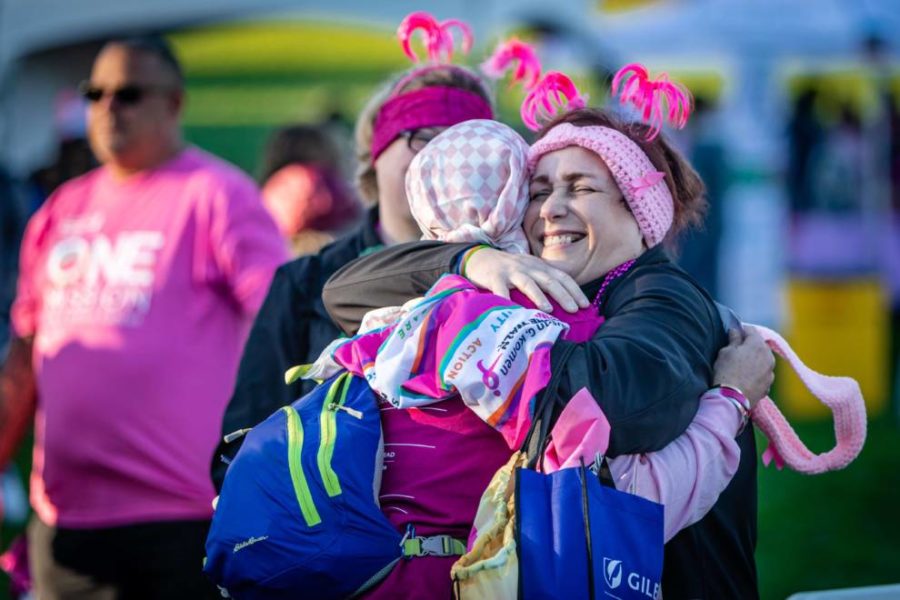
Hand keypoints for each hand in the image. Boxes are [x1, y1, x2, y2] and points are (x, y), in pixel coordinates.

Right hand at [464, 248, 588, 312]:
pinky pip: (500, 290)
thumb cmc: (509, 270)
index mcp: (539, 267)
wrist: (480, 257)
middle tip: (575, 309)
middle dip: (563, 294)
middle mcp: (528, 267)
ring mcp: (511, 272)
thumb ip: (545, 281)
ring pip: (528, 283)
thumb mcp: (530, 271)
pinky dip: (505, 299)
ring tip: (549, 310)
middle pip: (549, 280)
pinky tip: (511, 310)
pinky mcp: (494, 277)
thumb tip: (568, 301)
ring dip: (539, 296)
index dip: (575, 290)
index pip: (562, 277)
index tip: (586, 305)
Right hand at [713, 328, 775, 407]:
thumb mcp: (725, 352)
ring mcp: (770, 372)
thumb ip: (734, 339)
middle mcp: (769, 356)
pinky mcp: (768, 385)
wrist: (731, 399)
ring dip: (754, 360)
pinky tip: (745, 378)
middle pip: (759, 345)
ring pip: (762, 360)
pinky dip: (756, 373)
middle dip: (749, 346)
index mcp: (758, 344)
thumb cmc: (726, 371)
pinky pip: (762, 374)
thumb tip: (736, 330)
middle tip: (735, 352)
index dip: (740, 331)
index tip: (732, 335)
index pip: (750, 330)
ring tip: (740, 367)